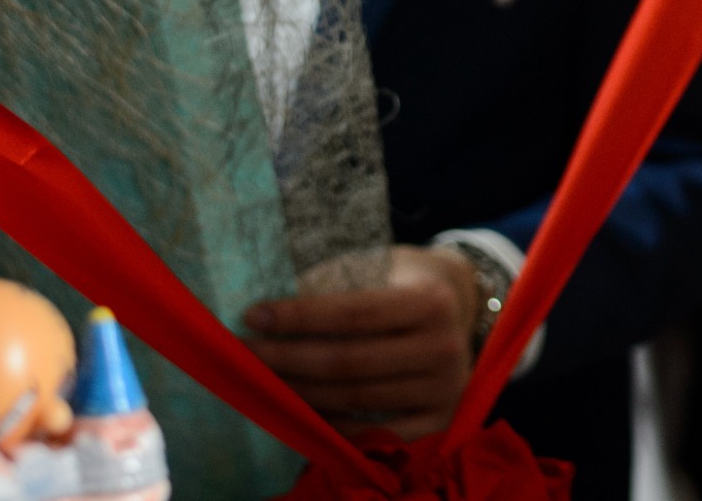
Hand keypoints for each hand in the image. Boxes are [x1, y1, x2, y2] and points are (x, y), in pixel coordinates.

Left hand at [245, 245, 479, 440]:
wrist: (458, 306)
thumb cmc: (401, 281)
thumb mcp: (379, 268)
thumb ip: (332, 286)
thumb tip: (266, 312)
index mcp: (431, 301)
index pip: (354, 313)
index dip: (299, 317)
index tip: (253, 316)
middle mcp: (444, 347)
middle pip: (348, 362)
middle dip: (287, 358)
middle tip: (243, 353)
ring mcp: (443, 389)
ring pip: (354, 399)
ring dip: (298, 392)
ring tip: (259, 381)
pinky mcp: (438, 422)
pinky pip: (371, 433)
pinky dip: (329, 426)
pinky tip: (296, 411)